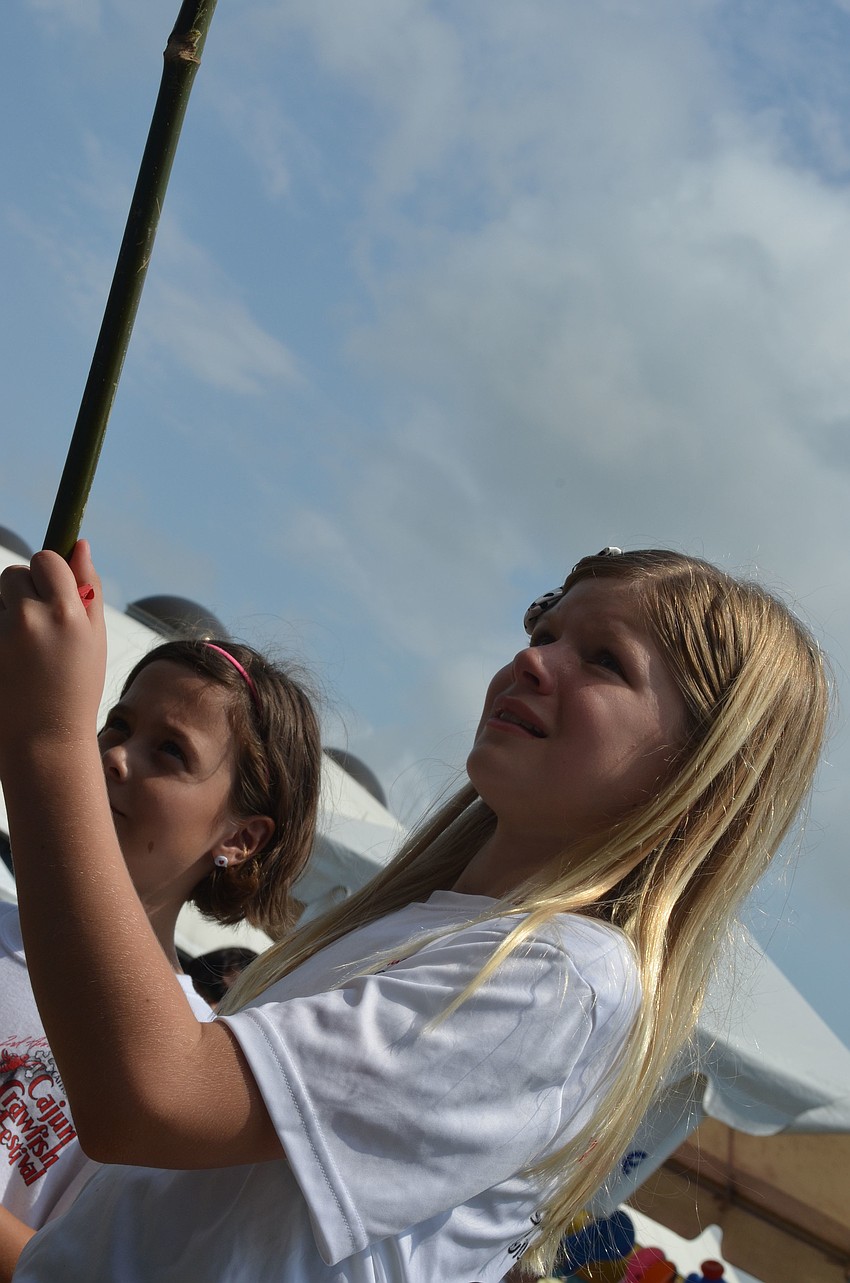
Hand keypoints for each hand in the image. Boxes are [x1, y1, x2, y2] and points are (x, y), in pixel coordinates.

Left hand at [0, 541, 105, 772]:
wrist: (43, 740)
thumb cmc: (75, 687)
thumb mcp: (95, 639)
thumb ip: (90, 588)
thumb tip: (80, 543)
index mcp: (67, 612)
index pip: (46, 559)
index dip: (48, 574)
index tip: (52, 595)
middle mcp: (30, 618)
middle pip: (14, 574)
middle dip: (22, 592)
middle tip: (36, 629)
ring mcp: (1, 635)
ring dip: (5, 613)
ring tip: (21, 651)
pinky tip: (8, 663)